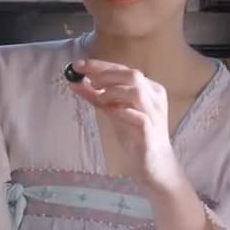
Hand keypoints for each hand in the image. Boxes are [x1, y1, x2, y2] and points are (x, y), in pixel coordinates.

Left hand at [70, 59, 216, 229]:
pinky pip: (140, 118)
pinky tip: (111, 111)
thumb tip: (74, 81)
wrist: (155, 164)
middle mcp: (154, 98)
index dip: (100, 65)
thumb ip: (96, 96)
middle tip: (86, 79)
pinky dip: (124, 112)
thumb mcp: (113, 111)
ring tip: (100, 98)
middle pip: (132, 75)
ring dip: (114, 91)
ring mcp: (155, 115)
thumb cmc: (135, 135)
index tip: (78, 65)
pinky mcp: (151, 134)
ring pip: (137, 92)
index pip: (124, 69)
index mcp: (148, 89)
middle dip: (105, 74)